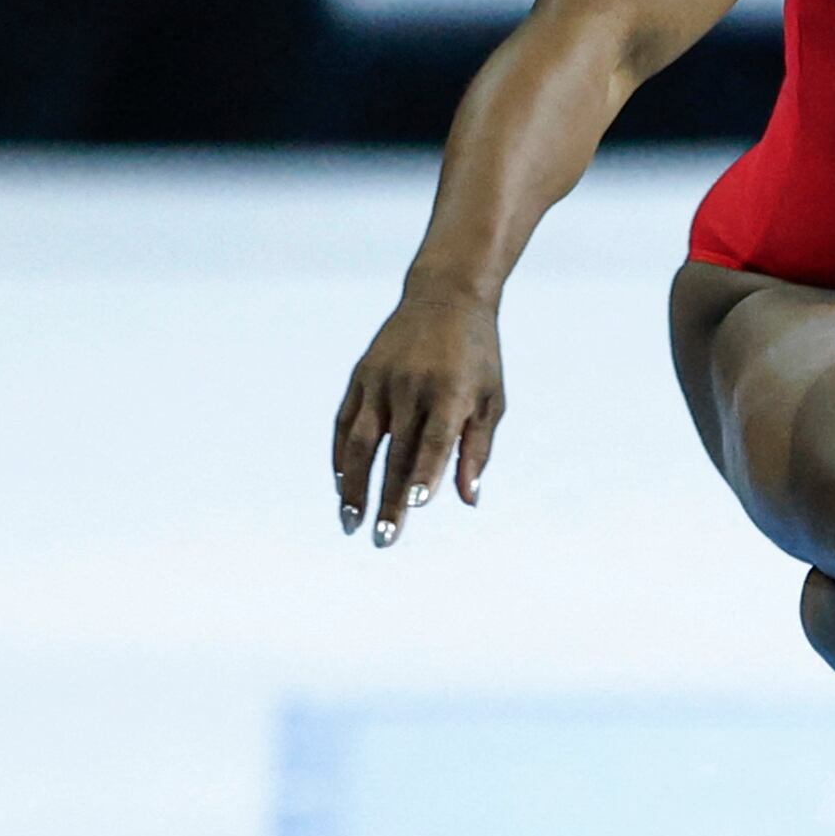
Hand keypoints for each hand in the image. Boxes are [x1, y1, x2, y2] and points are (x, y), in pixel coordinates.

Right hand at [333, 286, 504, 545]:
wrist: (446, 296)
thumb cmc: (477, 356)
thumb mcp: (493, 397)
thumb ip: (478, 449)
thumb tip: (468, 500)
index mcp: (451, 390)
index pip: (436, 440)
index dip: (426, 473)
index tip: (417, 507)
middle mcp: (412, 385)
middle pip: (397, 452)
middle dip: (390, 499)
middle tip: (385, 540)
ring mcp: (381, 380)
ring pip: (360, 442)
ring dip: (352, 485)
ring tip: (351, 522)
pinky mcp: (361, 375)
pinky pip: (345, 423)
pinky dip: (341, 456)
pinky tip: (341, 485)